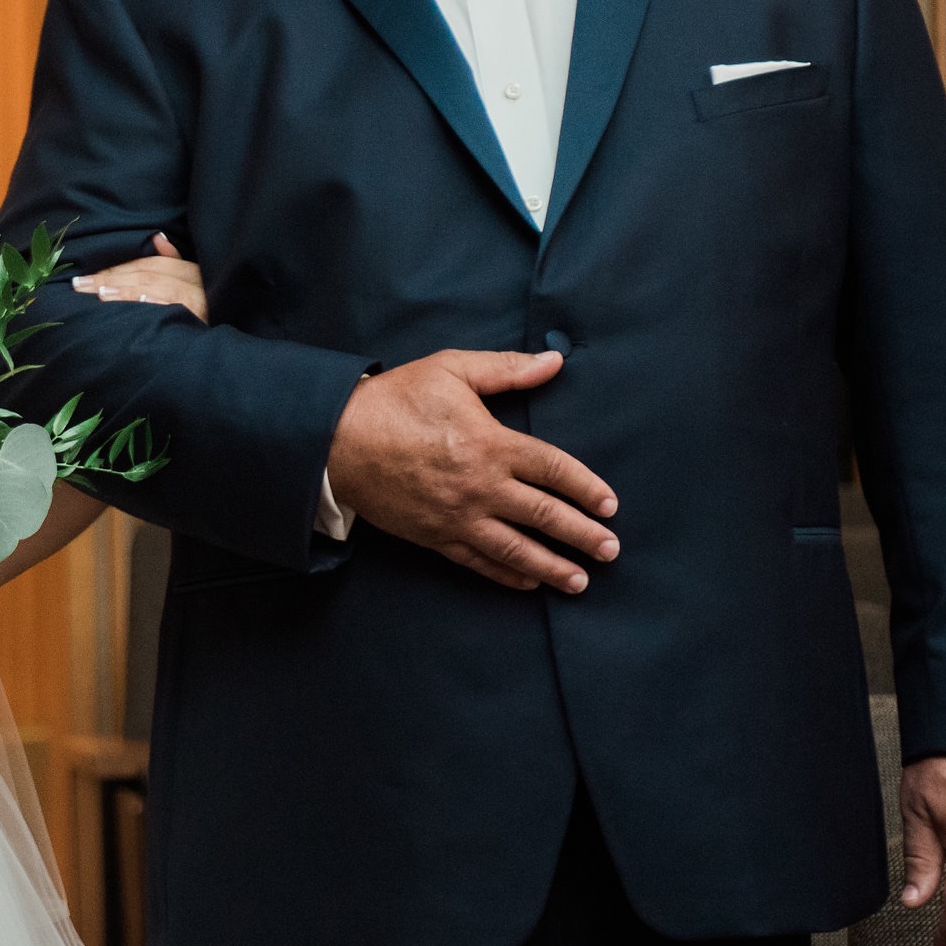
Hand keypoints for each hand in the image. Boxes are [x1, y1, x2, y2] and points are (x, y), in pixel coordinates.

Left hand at [72, 233, 208, 319]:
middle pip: (148, 273)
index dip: (120, 268)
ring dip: (126, 289)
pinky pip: (172, 306)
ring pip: (156, 287)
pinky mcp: (201, 318)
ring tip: (98, 293)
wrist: (241, 344)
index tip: (92, 276)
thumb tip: (157, 238)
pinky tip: (133, 301)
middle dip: (112, 278)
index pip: (151, 264)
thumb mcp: (200, 283)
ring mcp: (199, 300)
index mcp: (192, 272)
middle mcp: (196, 283)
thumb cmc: (216, 312)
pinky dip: (152, 302)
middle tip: (81, 285)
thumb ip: (177, 261)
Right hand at [325, 350, 617, 590]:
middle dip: (582, 535)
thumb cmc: (394, 399)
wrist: (336, 440)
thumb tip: (553, 362)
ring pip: (516, 549)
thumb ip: (506, 369)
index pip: (553, 469)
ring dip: (552, 566)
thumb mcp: (450, 370)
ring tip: (580, 580)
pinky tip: (528, 582)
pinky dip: (506, 574)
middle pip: (544, 516)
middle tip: (610, 550)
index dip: (586, 488)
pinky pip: (478, 561)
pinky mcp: (434, 536)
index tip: (610, 505)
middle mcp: (480, 486)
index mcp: (490, 443)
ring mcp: (457, 516)